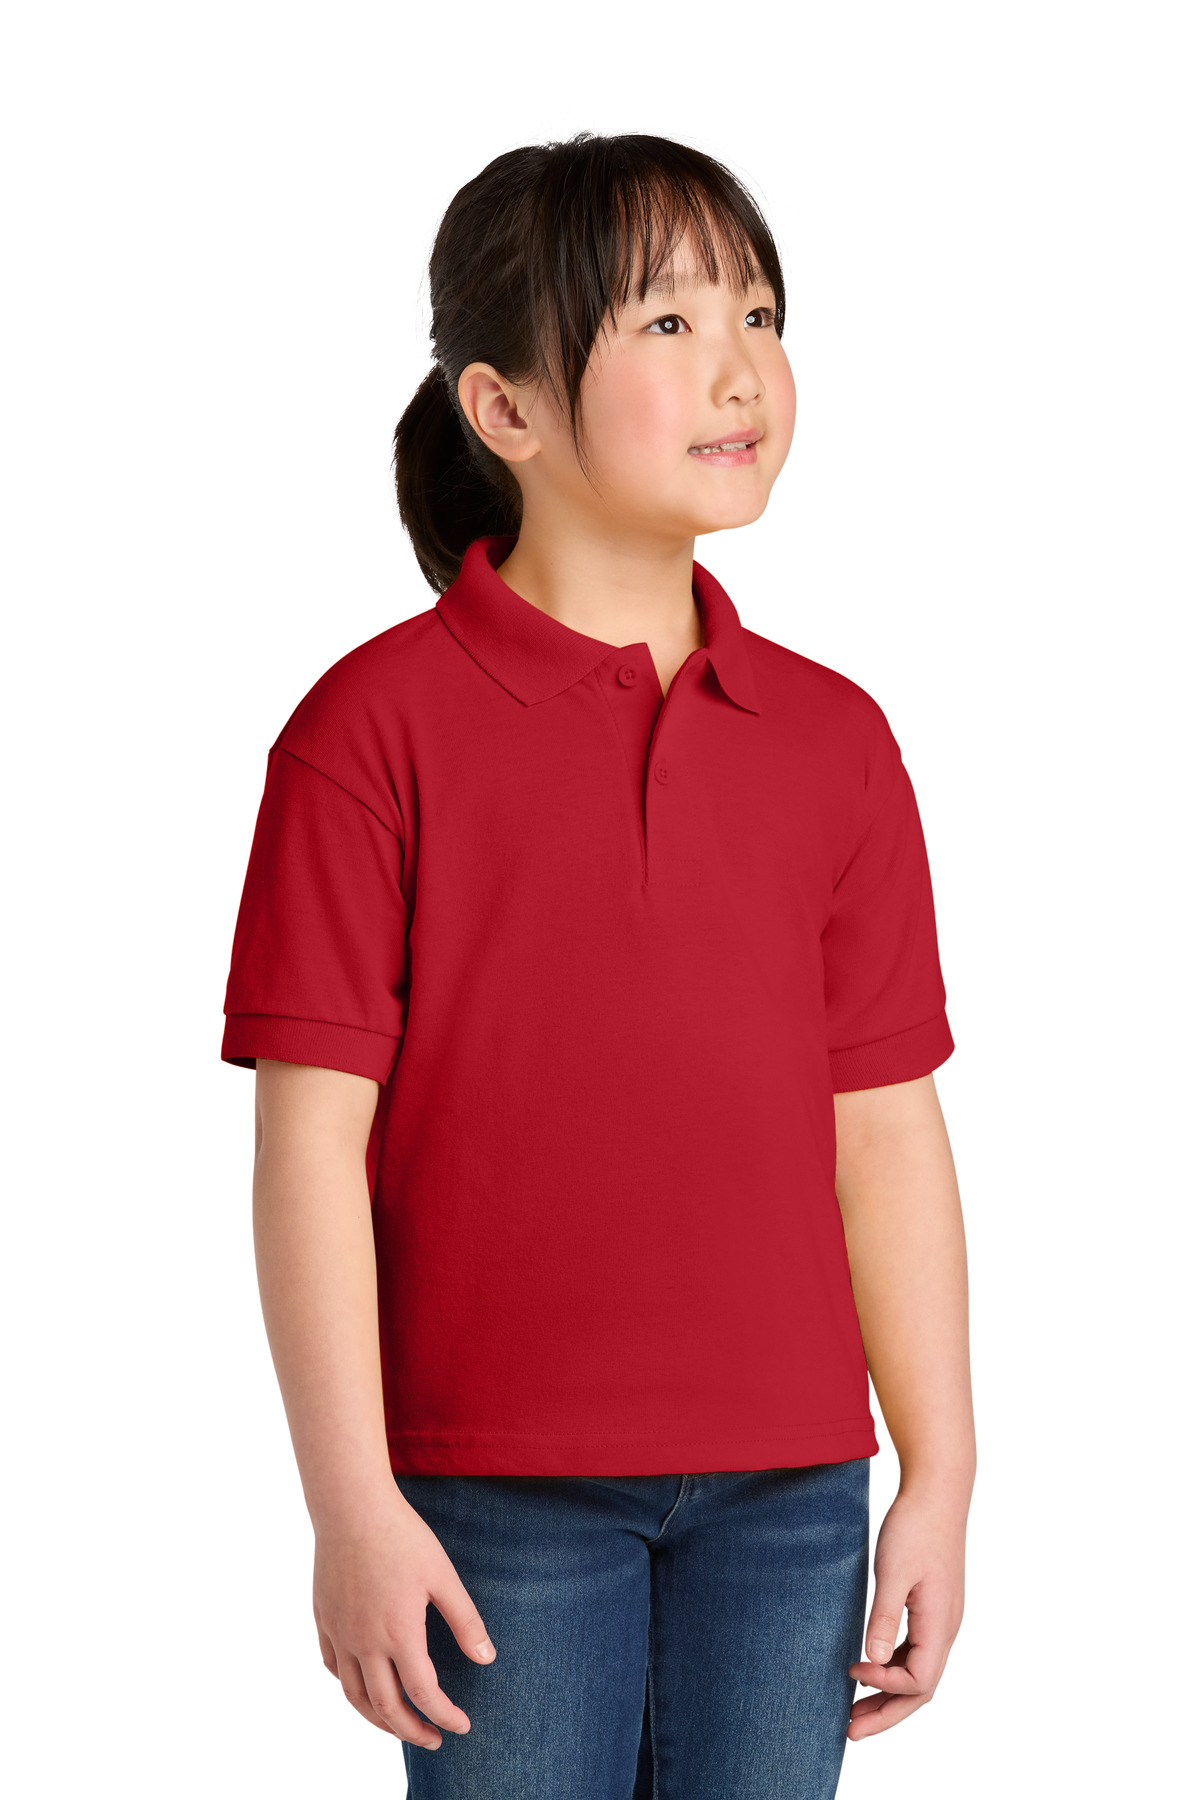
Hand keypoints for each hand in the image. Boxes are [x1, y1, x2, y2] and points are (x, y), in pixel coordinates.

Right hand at [313, 1491, 495, 1748]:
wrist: (351, 1506)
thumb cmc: (401, 1535)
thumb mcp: (443, 1575)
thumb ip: (465, 1620)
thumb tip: (487, 1658)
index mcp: (398, 1633)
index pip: (423, 1693)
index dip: (445, 1715)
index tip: (462, 1725)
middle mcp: (364, 1641)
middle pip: (386, 1708)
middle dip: (412, 1731)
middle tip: (434, 1740)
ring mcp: (339, 1632)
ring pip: (354, 1696)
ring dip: (378, 1719)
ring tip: (399, 1726)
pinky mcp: (324, 1619)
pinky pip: (334, 1668)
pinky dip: (350, 1687)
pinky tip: (364, 1686)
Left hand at [847, 1488, 965, 1738]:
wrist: (938, 1492)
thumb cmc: (915, 1527)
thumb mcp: (893, 1571)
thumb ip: (883, 1616)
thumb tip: (873, 1660)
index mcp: (940, 1625)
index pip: (919, 1682)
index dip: (885, 1686)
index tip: (851, 1670)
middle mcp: (946, 1628)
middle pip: (920, 1689)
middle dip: (886, 1713)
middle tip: (849, 1731)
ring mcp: (941, 1619)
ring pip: (919, 1673)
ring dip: (888, 1694)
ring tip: (853, 1710)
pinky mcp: (932, 1607)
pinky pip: (916, 1652)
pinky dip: (893, 1668)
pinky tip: (870, 1667)